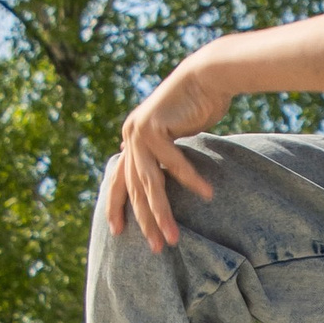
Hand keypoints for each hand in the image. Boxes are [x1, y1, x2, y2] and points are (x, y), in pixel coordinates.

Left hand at [105, 47, 236, 250]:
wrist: (204, 76)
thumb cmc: (195, 106)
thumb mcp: (173, 135)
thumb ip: (162, 153)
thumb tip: (159, 173)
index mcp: (130, 140)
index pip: (120, 180)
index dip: (117, 206)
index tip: (116, 231)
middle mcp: (129, 137)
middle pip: (135, 189)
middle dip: (146, 221)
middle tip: (156, 247)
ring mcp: (138, 133)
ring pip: (151, 184)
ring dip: (163, 213)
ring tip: (173, 237)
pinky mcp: (154, 128)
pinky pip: (175, 163)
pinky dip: (191, 179)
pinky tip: (207, 194)